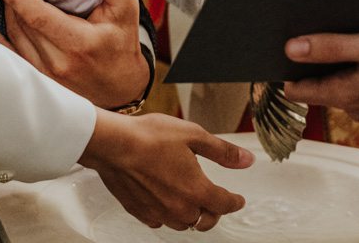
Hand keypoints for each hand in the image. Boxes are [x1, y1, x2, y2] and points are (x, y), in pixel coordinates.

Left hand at [0, 0, 148, 107]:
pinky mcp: (36, 76)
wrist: (120, 87)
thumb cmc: (121, 43)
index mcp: (80, 43)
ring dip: (5, 5)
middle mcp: (58, 62)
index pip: (39, 17)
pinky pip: (9, 51)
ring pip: (14, 34)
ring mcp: (44, 73)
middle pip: (22, 22)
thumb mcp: (128, 8)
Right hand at [79, 109, 252, 230]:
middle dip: (214, 213)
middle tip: (215, 202)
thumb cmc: (149, 137)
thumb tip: (246, 160)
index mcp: (196, 190)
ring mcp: (157, 212)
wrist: (113, 144)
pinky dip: (167, 214)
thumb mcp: (194, 135)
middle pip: (205, 221)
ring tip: (191, 201)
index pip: (224, 204)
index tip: (238, 200)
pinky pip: (159, 221)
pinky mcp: (138, 211)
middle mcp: (178, 207)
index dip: (234, 202)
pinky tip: (165, 202)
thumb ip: (222, 152)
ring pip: (182, 224)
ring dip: (191, 215)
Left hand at [282, 26, 358, 120]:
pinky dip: (357, 70)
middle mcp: (356, 106)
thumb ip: (330, 47)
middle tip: (303, 36)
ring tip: (335, 39)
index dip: (284, 73)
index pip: (298, 91)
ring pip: (341, 85)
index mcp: (345, 95)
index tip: (274, 53)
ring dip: (335, 67)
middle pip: (318, 86)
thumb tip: (289, 49)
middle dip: (310, 66)